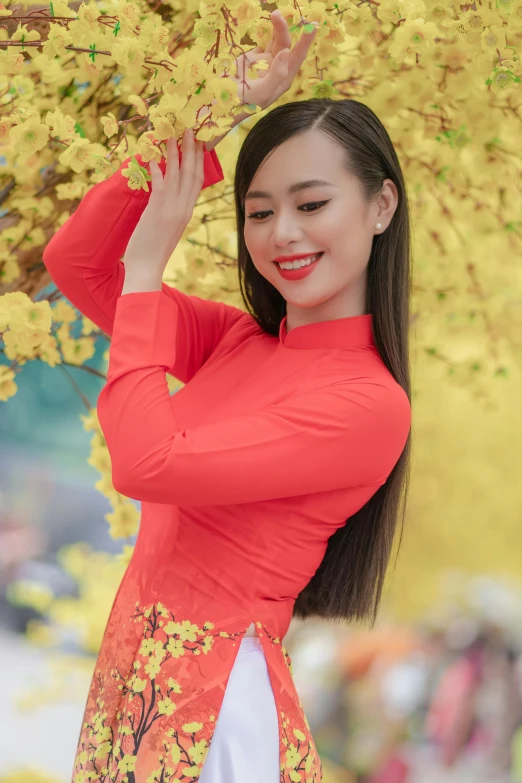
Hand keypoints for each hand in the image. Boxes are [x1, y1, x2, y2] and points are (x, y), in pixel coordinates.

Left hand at [122, 129, 203, 290]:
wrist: (147, 270)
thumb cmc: (152, 251)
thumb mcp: (166, 228)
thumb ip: (169, 211)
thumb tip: (163, 197)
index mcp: (186, 212)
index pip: (197, 182)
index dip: (199, 160)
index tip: (198, 142)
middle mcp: (183, 209)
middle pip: (192, 174)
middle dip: (192, 150)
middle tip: (190, 129)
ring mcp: (172, 210)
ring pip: (178, 175)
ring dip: (176, 152)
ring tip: (173, 133)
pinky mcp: (157, 212)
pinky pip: (160, 185)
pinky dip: (158, 169)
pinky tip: (154, 155)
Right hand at [230, 9, 319, 110]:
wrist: (224, 103)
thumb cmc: (244, 102)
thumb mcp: (261, 92)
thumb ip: (276, 74)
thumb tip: (285, 51)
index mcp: (282, 78)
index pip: (297, 57)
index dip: (305, 41)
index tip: (313, 25)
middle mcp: (277, 69)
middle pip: (285, 45)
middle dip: (284, 29)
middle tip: (277, 14)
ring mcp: (265, 63)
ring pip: (275, 41)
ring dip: (277, 28)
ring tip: (275, 14)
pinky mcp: (253, 58)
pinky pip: (263, 43)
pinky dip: (267, 33)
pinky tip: (269, 24)